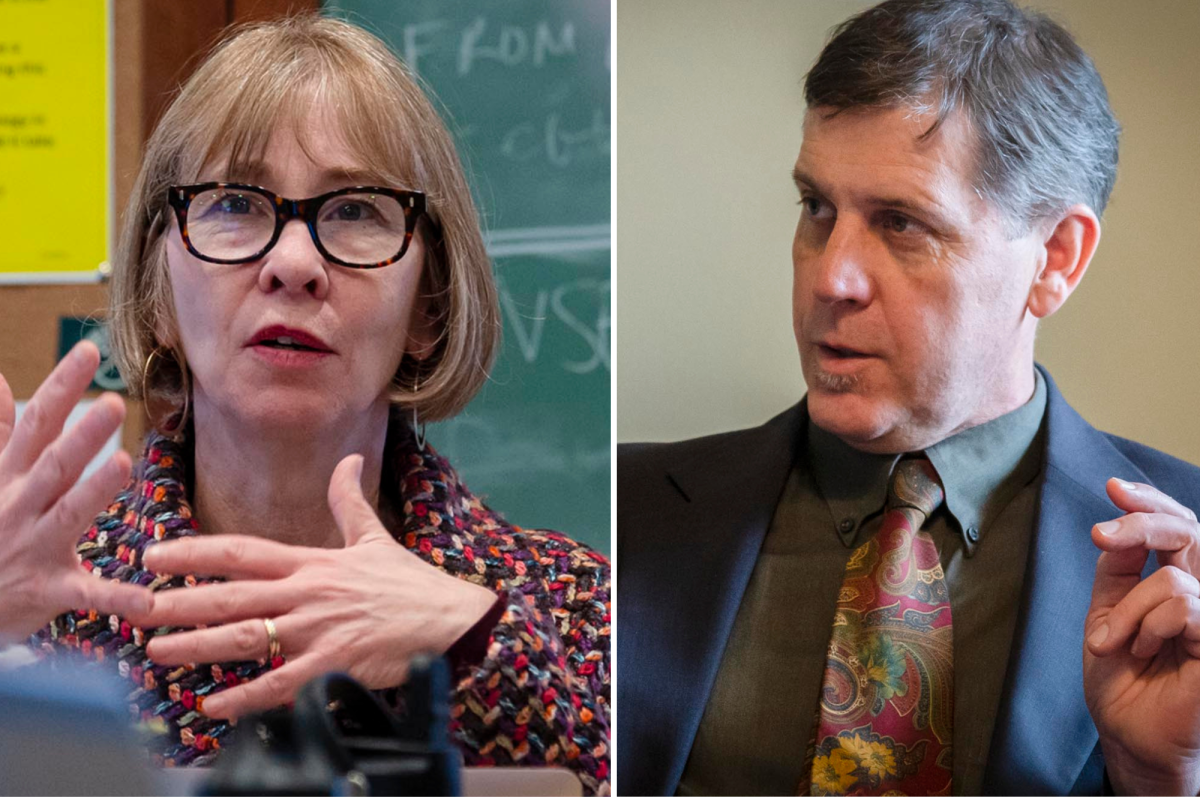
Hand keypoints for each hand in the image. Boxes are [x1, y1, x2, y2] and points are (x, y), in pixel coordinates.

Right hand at [0, 342, 150, 645]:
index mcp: (10, 478)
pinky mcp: (47, 590)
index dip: (62, 386)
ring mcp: (33, 547)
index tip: (88, 349)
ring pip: (67, 514)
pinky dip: (115, 597)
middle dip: (81, 434)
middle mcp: (21, 506)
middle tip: (114, 402)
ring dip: (94, 490)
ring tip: (124, 464)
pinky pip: (85, 593)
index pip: (37, 423)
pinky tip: (148, 600)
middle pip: (53, 464)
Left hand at [134, 454, 498, 719]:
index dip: (194, 551)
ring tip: (157, 654)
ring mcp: (319, 630)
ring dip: (197, 647)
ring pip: (246, 638)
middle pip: (231, 595)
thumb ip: (349, 501)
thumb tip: (348, 460)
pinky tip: (213, 706)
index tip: (153, 554)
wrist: (452, 621)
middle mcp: (308, 593)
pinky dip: (244, 698)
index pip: (242, 551)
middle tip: (135, 609)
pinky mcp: (334, 665)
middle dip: (179, 602)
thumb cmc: (411, 584)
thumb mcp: (375, 537)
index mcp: (312, 562)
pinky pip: (280, 683)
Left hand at [1084, 478, 1199, 794]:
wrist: (1125, 728)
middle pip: (1188, 531)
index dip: (1149, 501)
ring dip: (1128, 611)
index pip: (1177, 526)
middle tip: (1101, 534)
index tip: (1112, 488)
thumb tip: (1116, 522)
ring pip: (1172, 580)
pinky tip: (1143, 650)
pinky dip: (1148, 626)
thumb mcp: (1107, 608)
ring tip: (1118, 642)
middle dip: (1140, 524)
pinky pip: (1185, 608)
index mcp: (1176, 579)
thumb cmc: (1120, 673)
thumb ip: (1117, 566)